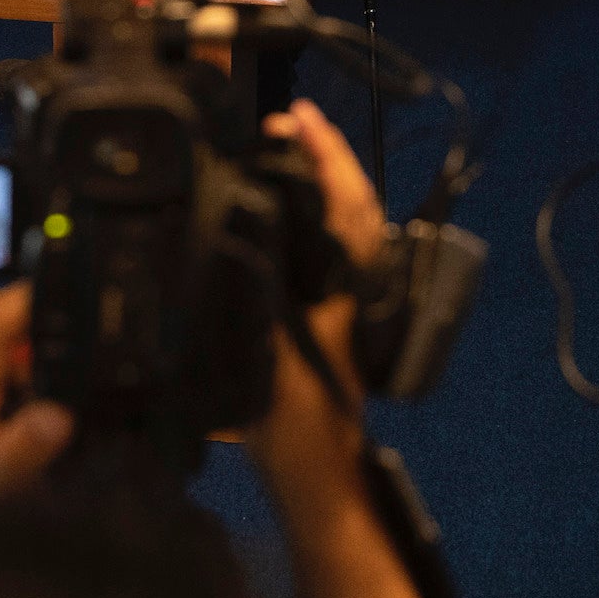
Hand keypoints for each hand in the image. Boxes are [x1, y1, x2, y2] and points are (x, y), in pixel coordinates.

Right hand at [250, 100, 382, 523]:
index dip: (326, 155)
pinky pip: (321, 257)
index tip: (296, 118)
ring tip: (277, 158)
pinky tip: (270, 223)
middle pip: (350, 208)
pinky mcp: (327, 326)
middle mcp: (353, 288)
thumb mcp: (270, 354)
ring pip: (339, 231)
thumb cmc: (297, 422)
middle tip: (282, 127)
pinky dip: (303, 225)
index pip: (347, 204)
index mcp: (347, 287)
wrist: (317, 478)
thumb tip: (245, 232)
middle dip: (322, 161)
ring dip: (315, 189)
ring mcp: (344, 307)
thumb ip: (257, 295)